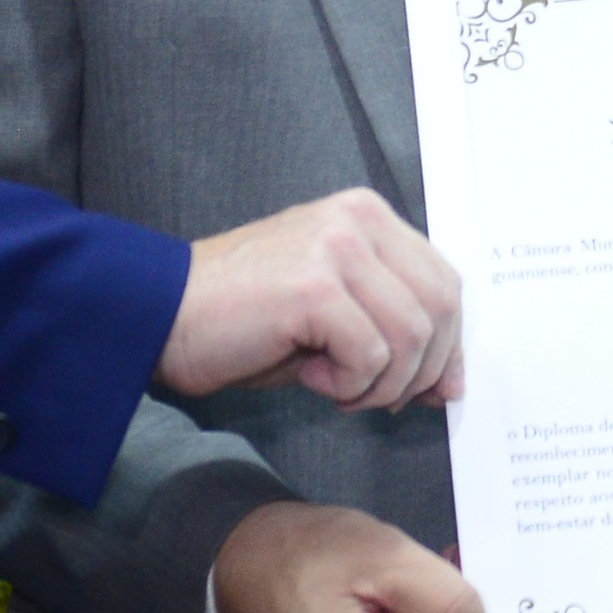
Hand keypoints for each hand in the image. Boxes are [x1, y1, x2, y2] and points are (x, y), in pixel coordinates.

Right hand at [160, 188, 462, 408]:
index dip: (448, 344)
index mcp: (366, 216)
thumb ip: (390, 330)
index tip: (433, 387)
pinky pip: (370, 356)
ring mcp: (336, 248)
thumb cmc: (243, 318)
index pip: (443, 281)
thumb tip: (445, 382)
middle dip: (420, 370)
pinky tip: (314, 379)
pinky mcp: (314, 286)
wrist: (164, 315)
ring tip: (336, 386)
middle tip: (377, 397)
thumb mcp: (333, 313)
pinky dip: (350, 386)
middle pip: (439, 307)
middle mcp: (357, 220)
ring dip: (380, 383)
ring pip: (411, 335)